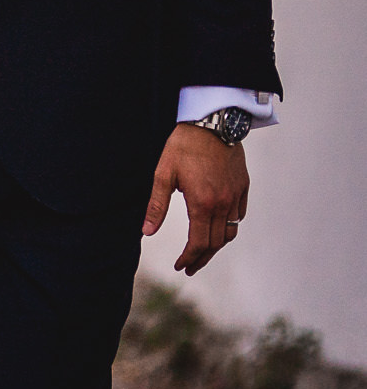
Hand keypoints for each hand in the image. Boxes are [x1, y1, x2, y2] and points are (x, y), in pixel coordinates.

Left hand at [143, 122, 249, 274]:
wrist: (212, 122)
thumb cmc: (183, 146)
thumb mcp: (162, 174)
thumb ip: (155, 205)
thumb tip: (146, 231)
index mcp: (202, 203)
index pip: (199, 242)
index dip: (189, 258)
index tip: (180, 266)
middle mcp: (224, 203)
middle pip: (217, 242)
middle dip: (202, 258)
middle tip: (190, 267)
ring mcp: (236, 195)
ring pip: (231, 231)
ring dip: (217, 245)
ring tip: (203, 252)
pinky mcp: (243, 186)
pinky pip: (239, 214)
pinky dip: (229, 226)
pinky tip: (217, 227)